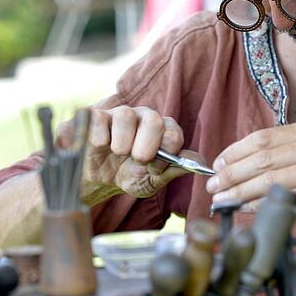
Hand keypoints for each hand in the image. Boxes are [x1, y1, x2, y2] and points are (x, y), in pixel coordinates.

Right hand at [56, 106, 199, 204]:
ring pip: (125, 116)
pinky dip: (100, 138)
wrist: (95, 180)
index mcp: (161, 129)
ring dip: (122, 144)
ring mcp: (118, 114)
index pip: (173, 131)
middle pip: (154, 119)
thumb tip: (200, 163)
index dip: (166, 151)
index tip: (154, 167)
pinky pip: (99, 119)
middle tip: (137, 160)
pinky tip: (100, 147)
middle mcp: (142, 116)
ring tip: (116, 154)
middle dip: (146, 146)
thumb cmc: (127, 175)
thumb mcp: (151, 180)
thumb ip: (174, 170)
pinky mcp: (94, 116)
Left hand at [205, 122, 295, 241]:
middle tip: (212, 185)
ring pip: (269, 180)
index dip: (235, 151)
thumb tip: (234, 163)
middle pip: (263, 158)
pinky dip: (258, 205)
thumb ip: (280, 155)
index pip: (264, 137)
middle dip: (232, 173)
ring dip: (239, 192)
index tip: (217, 164)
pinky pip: (283, 199)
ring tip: (220, 200)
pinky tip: (243, 209)